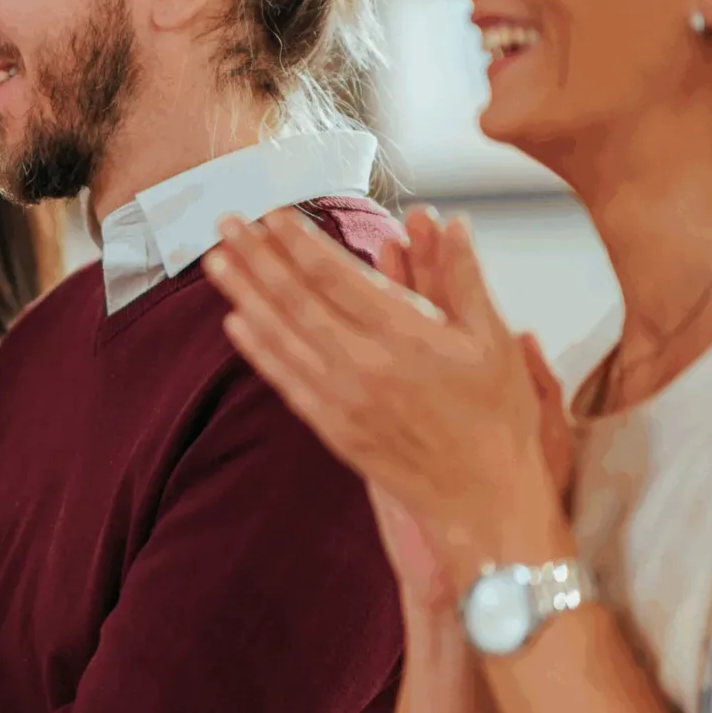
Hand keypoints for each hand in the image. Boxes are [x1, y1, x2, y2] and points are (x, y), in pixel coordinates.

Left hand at [202, 206, 566, 570]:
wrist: (482, 498)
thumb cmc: (495, 418)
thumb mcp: (494, 340)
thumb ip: (464, 277)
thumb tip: (448, 221)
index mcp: (408, 337)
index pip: (338, 277)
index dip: (301, 243)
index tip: (273, 214)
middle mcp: (367, 366)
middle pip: (298, 301)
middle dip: (259, 258)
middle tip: (226, 222)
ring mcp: (344, 399)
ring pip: (283, 337)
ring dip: (246, 295)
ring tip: (216, 262)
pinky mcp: (332, 427)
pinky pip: (286, 380)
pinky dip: (259, 349)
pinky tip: (236, 323)